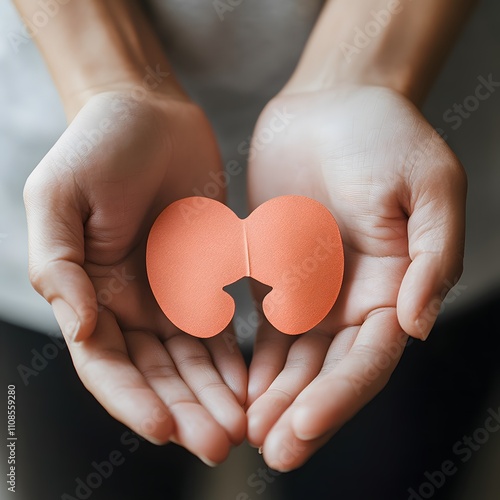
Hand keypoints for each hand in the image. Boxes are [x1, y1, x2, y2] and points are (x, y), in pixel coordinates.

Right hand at [23, 89, 246, 464]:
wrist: (149, 112)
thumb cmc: (97, 147)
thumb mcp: (57, 199)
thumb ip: (59, 265)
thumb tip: (79, 328)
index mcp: (88, 293)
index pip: (108, 364)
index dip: (133, 399)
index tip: (166, 428)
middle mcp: (128, 304)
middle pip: (156, 373)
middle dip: (185, 411)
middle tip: (219, 444)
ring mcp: (168, 293)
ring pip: (191, 361)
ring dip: (213, 396)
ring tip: (242, 427)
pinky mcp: (205, 277)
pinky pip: (220, 330)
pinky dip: (233, 361)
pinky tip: (252, 386)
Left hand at [246, 85, 465, 469]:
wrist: (333, 104)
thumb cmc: (385, 135)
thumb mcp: (428, 185)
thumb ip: (431, 256)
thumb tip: (418, 325)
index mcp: (396, 285)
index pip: (370, 358)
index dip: (339, 396)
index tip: (301, 427)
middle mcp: (356, 299)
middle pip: (330, 372)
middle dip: (302, 412)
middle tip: (271, 452)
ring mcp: (316, 291)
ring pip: (296, 361)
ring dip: (274, 399)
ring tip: (246, 433)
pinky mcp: (279, 276)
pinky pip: (267, 331)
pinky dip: (254, 364)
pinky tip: (236, 391)